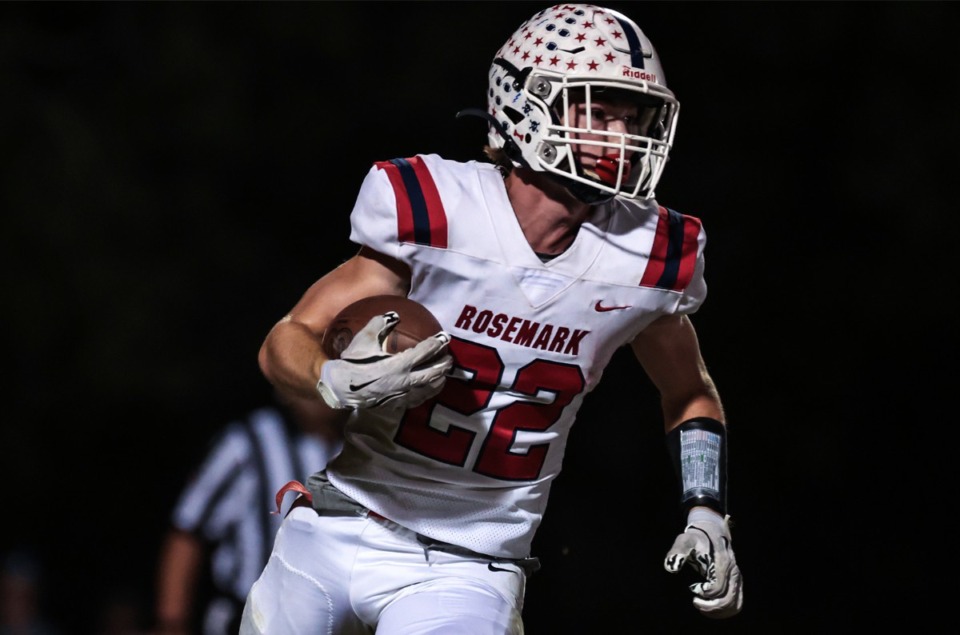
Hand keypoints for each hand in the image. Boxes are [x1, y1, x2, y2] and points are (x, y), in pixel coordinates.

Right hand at [317, 311, 452, 409]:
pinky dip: (426, 393)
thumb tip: (393, 314)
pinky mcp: (396, 405)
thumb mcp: (364, 338)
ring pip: (428, 389)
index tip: (444, 337)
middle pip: (432, 373)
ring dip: (439, 381)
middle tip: (450, 358)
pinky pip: (417, 400)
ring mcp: (402, 395)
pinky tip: (427, 390)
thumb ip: (379, 323)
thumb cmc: (352, 362)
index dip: (437, 343)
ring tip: (444, 375)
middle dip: (444, 364)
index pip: (425, 352)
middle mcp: (405, 381)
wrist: (340, 387)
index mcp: (399, 364)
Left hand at [664, 509, 743, 618]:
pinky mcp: (737, 584)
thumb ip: (678, 551)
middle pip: (727, 600)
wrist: (712, 532)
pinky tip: (710, 608)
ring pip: (734, 605)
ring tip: (702, 607)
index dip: (704, 594)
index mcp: (723, 563)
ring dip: (718, 612)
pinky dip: (725, 611)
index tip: (693, 589)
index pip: (717, 588)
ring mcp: (737, 579)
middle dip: (710, 606)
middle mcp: (733, 572)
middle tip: (695, 602)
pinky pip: (737, 603)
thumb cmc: (697, 538)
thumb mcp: (685, 540)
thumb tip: (671, 568)